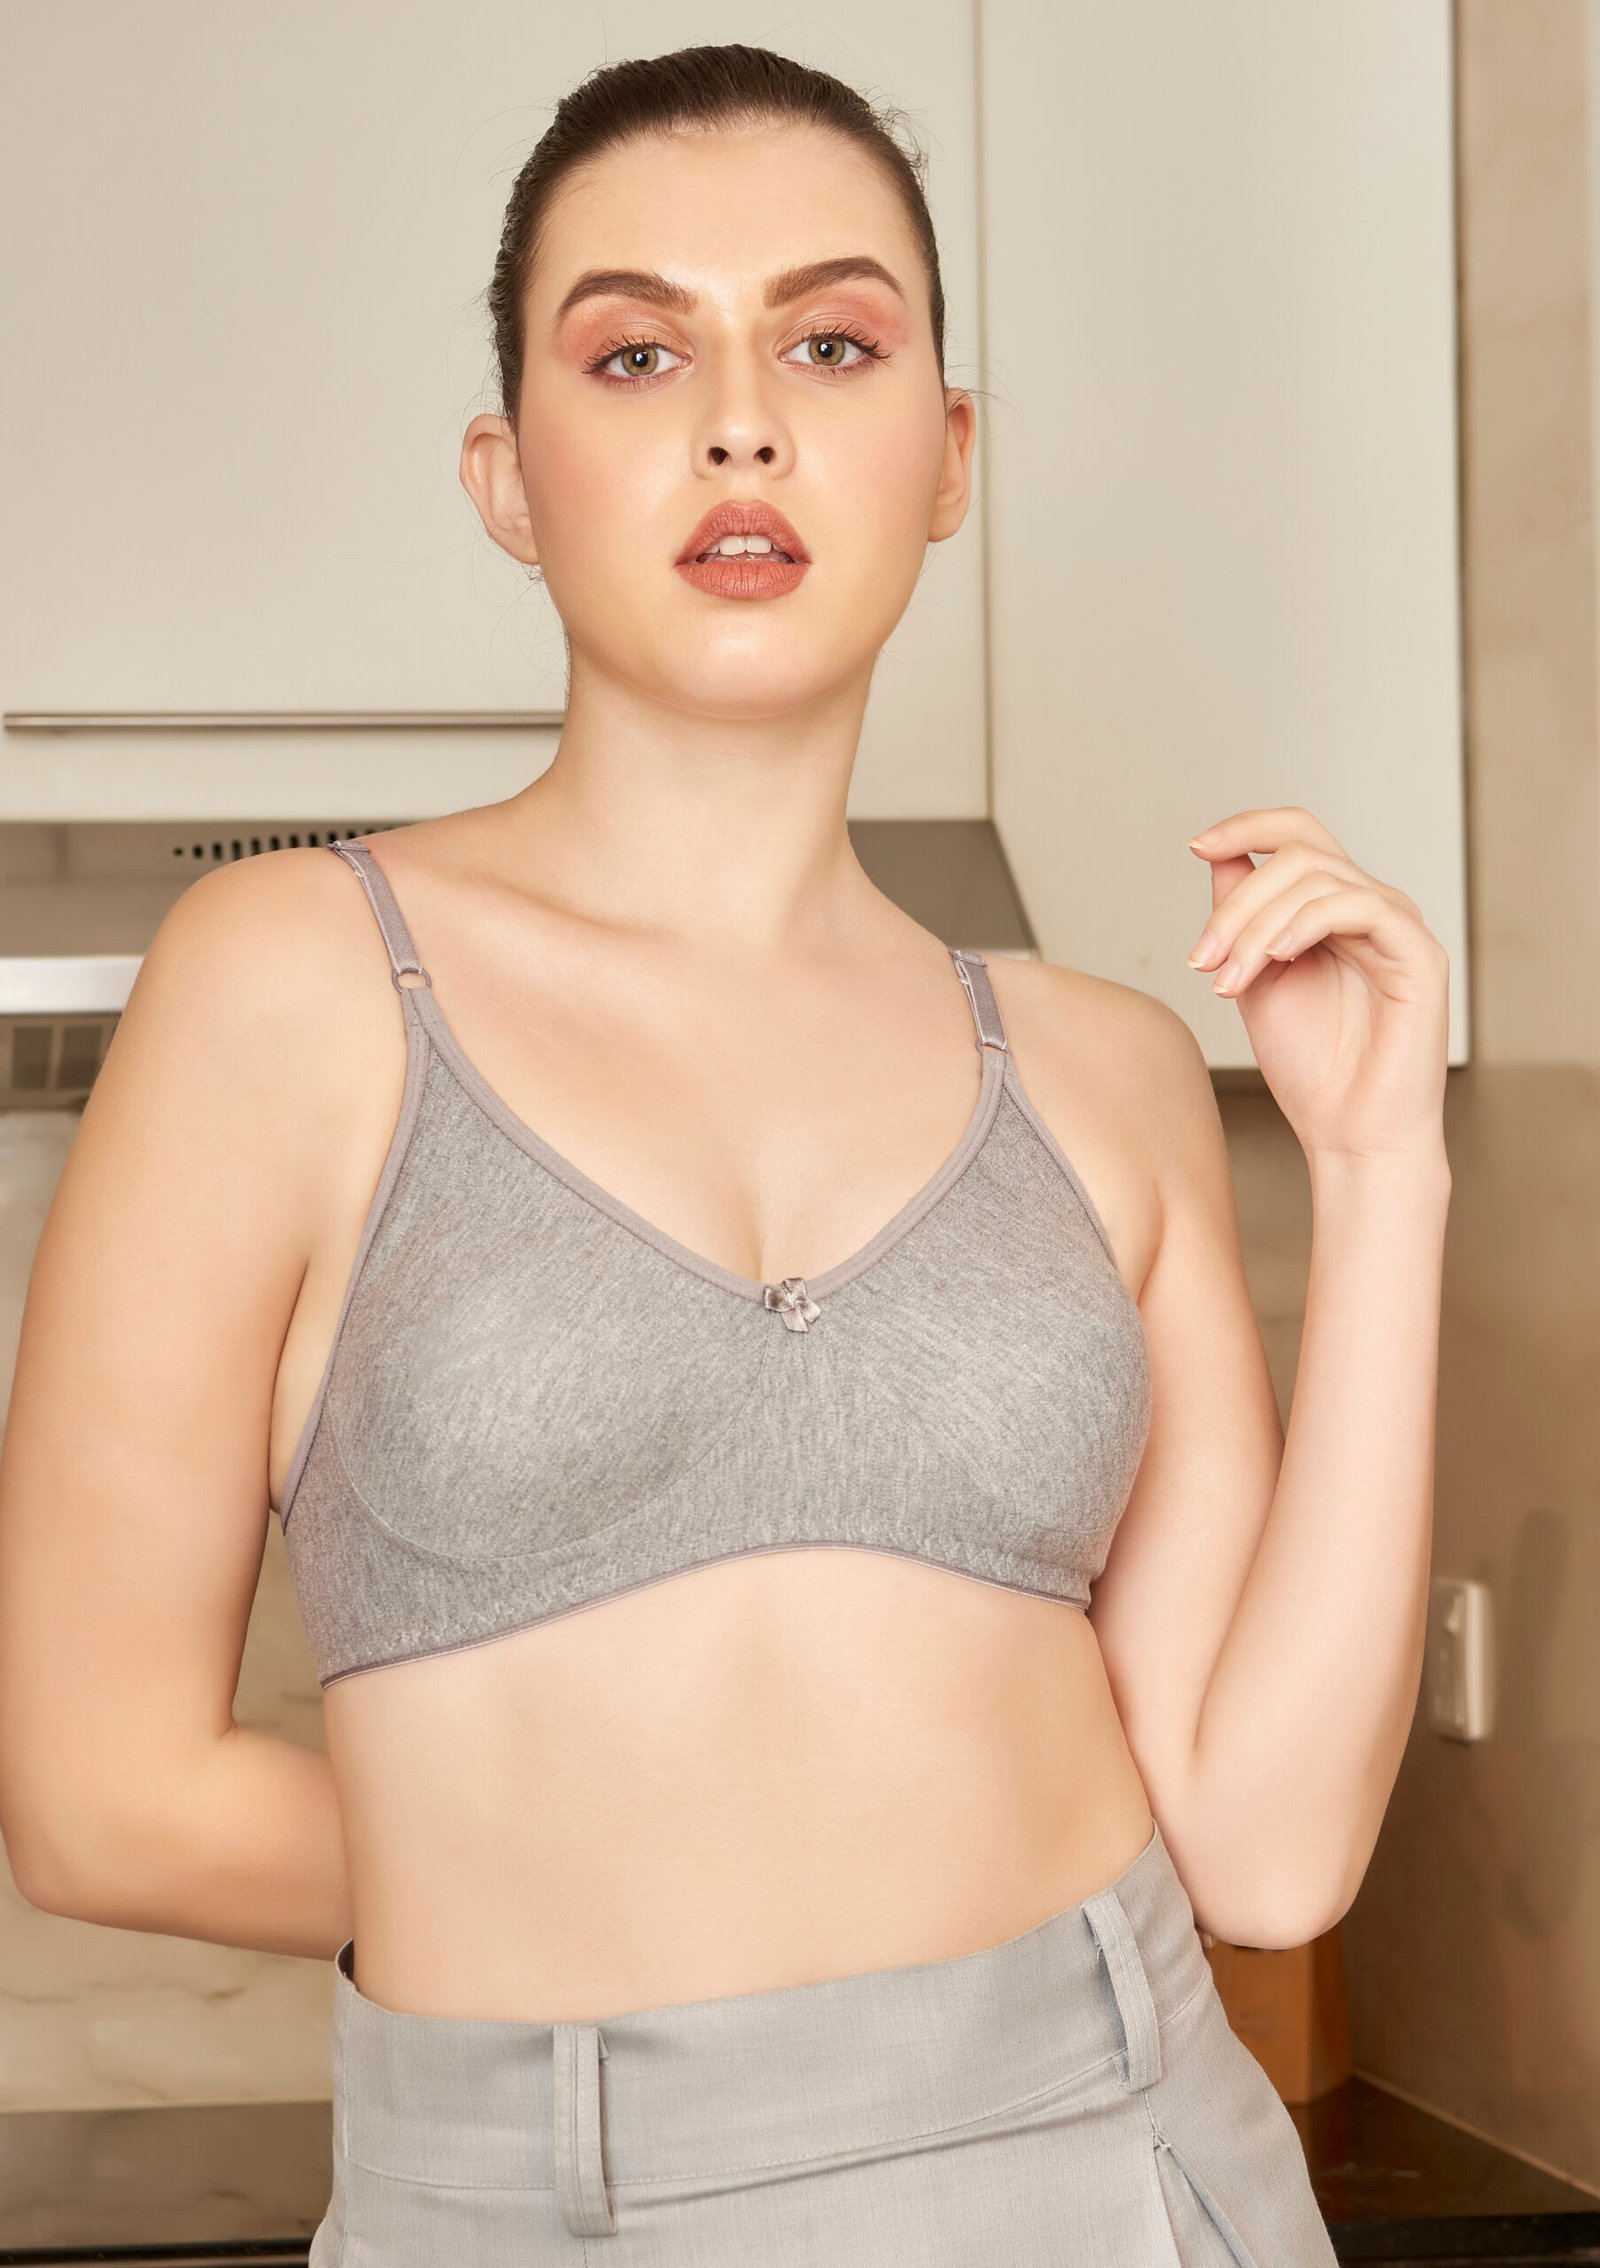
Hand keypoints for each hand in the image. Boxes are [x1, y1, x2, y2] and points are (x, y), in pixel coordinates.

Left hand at [1185, 806, 1449, 1163]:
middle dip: (1237, 903)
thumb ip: (1241, 918)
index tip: (1197, 846)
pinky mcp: (1419, 954)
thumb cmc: (1311, 1068)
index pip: (1298, 834)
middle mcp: (1369, 907)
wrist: (1350, 1135)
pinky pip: (1361, 905)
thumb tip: (1218, 855)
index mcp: (1332, 910)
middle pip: (1298, 854)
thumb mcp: (1255, 980)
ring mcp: (1397, 927)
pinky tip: (1277, 959)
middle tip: (1202, 961)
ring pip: (1319, 878)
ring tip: (1229, 984)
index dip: (1248, 826)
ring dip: (1257, 926)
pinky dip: (1307, 923)